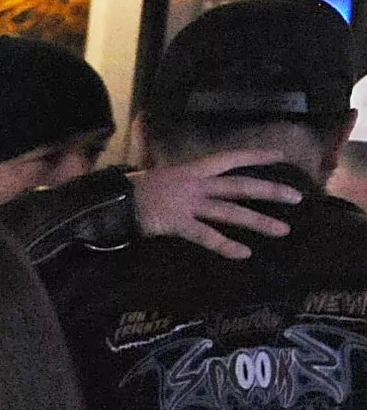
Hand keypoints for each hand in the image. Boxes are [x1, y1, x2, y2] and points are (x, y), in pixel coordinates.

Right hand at [131, 151, 300, 259]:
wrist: (111, 202)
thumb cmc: (134, 191)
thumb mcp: (161, 176)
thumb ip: (181, 178)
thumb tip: (194, 180)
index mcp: (192, 170)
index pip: (230, 158)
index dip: (254, 156)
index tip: (279, 156)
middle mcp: (195, 184)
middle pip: (240, 186)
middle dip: (270, 191)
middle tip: (297, 199)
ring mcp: (188, 203)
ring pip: (230, 212)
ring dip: (259, 221)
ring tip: (283, 230)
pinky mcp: (178, 223)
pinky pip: (206, 236)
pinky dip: (225, 245)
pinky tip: (243, 253)